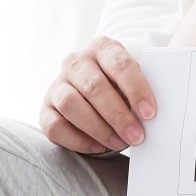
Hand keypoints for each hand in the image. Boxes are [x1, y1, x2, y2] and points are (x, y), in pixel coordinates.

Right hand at [39, 36, 156, 154]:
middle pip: (94, 86)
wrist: (93, 94)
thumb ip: (139, 93)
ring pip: (71, 104)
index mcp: (102, 48)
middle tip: (136, 136)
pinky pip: (55, 126)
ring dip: (98, 128)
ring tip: (119, 143)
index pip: (119, 64)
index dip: (136, 89)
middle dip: (118, 115)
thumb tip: (148, 117)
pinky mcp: (45, 109)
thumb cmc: (120, 88)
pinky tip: (98, 147)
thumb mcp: (131, 83)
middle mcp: (76, 62)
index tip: (149, 113)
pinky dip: (78, 140)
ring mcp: (57, 85)